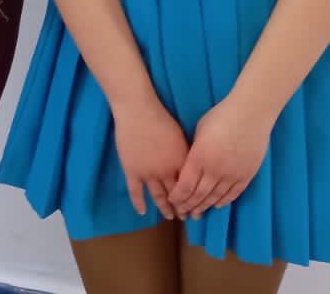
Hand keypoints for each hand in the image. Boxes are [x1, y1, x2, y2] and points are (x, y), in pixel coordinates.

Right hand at [112, 97, 189, 217]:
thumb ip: (185, 155)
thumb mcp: (181, 137)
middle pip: (176, 195)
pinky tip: (143, 212)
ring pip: (158, 197)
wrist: (138, 111)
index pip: (189, 187)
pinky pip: (135, 192)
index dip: (193, 199)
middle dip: (182, 208)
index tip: (197, 207)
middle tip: (186, 217)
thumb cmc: (162, 119)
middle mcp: (166, 172)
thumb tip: (191, 167)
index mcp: (180, 163)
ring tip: (169, 217)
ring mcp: (147, 174)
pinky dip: (139, 203)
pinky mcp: (132, 171)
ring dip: (164, 209)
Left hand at [169, 96, 273, 216]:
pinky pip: (233, 194)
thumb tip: (190, 165)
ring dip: (204, 207)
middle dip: (188, 206)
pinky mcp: (246, 176)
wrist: (251, 114)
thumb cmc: (221, 116)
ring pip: (215, 198)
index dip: (177, 197)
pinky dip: (223, 201)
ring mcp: (232, 175)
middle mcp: (214, 171)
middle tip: (182, 213)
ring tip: (197, 213)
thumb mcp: (199, 131)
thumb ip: (194, 151)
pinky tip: (216, 205)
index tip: (172, 201)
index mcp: (199, 158)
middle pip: (199, 195)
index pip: (185, 186)